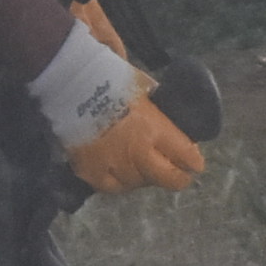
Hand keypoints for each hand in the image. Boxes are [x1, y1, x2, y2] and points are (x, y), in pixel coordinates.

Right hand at [26, 2, 204, 193]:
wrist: (71, 84)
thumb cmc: (111, 78)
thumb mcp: (145, 90)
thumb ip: (158, 109)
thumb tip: (168, 120)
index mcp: (156, 130)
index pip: (187, 156)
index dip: (193, 160)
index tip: (194, 160)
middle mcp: (138, 154)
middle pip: (169, 179)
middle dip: (178, 177)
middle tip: (178, 172)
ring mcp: (113, 166)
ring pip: (140, 184)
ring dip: (145, 176)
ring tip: (143, 166)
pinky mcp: (91, 172)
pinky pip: (112, 187)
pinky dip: (119, 181)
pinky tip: (121, 173)